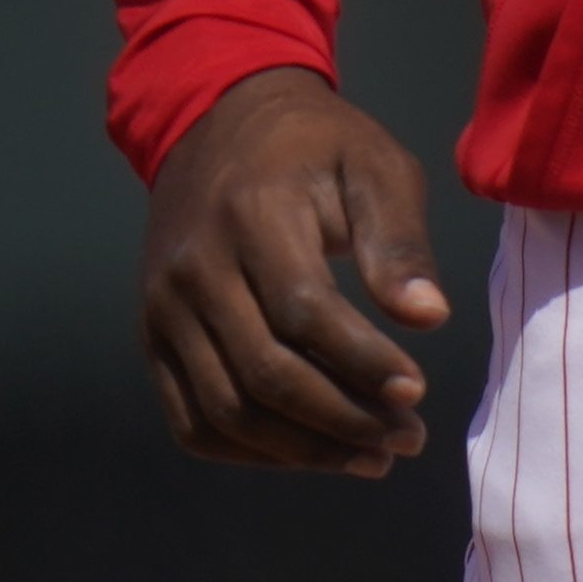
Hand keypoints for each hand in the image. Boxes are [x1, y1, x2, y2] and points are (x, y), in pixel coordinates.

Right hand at [137, 69, 450, 475]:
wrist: (216, 125)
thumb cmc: (314, 148)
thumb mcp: (372, 164)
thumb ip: (398, 240)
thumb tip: (429, 316)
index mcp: (251, 215)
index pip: (303, 312)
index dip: (362, 363)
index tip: (417, 392)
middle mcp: (194, 268)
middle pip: (264, 373)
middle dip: (343, 419)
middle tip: (408, 438)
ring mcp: (164, 309)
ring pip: (227, 410)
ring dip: (305, 450)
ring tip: (373, 456)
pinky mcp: (153, 338)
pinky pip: (192, 421)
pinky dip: (251, 453)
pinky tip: (311, 453)